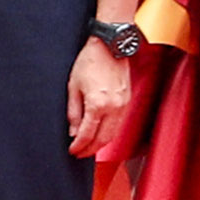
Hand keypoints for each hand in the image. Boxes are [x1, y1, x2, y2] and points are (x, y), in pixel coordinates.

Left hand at [64, 31, 138, 161]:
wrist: (110, 46)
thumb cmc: (91, 61)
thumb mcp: (73, 86)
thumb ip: (73, 112)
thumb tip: (73, 131)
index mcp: (98, 104)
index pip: (87, 134)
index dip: (78, 146)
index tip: (72, 151)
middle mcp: (114, 108)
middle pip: (102, 139)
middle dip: (90, 149)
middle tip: (80, 153)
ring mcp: (123, 105)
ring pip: (113, 134)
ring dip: (101, 144)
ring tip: (89, 146)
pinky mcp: (127, 101)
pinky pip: (119, 124)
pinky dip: (110, 133)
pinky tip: (101, 133)